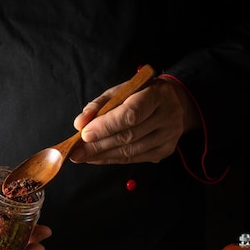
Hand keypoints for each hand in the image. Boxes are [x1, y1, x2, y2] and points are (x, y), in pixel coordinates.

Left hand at [71, 77, 199, 164]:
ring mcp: (169, 136)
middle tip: (75, 151)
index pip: (131, 114)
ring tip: (82, 156)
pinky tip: (96, 158)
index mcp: (158, 94)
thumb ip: (99, 105)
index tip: (84, 134)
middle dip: (98, 145)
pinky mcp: (164, 151)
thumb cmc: (142, 94)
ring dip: (102, 155)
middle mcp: (168, 116)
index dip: (106, 126)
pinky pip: (134, 159)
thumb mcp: (122, 90)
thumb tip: (79, 124)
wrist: (173, 102)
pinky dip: (112, 159)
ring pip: (130, 151)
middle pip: (129, 136)